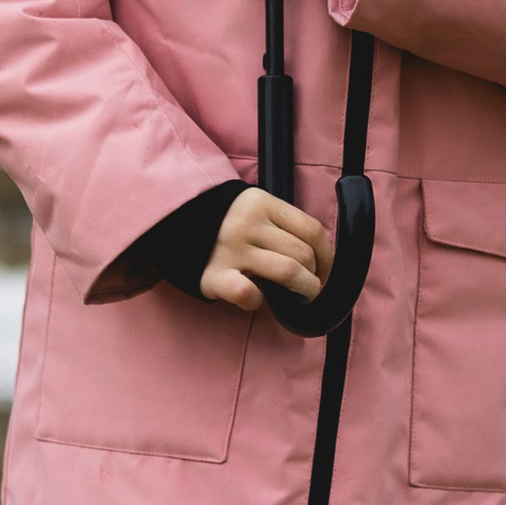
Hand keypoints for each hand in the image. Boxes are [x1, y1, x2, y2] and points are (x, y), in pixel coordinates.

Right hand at [199, 184, 328, 312]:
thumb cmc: (228, 223)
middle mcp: (247, 224)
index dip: (328, 256)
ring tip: (299, 297)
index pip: (311, 230)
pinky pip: (247, 293)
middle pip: (303, 254)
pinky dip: (258, 300)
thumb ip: (284, 224)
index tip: (326, 271)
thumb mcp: (256, 209)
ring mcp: (231, 250)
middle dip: (315, 277)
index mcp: (262, 204)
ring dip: (303, 290)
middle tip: (309, 287)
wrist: (178, 224)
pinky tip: (257, 298)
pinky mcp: (214, 276)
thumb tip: (322, 258)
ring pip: (288, 272)